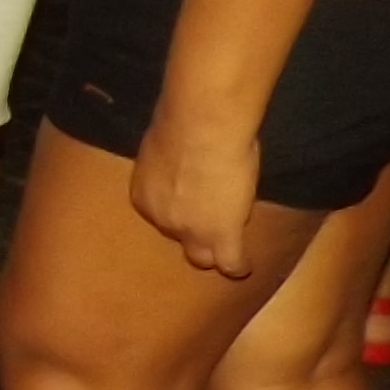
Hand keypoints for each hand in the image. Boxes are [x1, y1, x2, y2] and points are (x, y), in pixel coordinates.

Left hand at [130, 112, 260, 278]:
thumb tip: (181, 160)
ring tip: (226, 257)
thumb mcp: (164, 146)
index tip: (193, 203)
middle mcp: (162, 220)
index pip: (163, 215)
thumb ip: (171, 163)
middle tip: (209, 225)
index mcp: (145, 196)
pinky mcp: (221, 236)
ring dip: (213, 254)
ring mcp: (191, 233)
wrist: (202, 128)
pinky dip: (238, 266)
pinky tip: (245, 267)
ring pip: (201, 257)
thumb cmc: (184, 122)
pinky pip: (230, 263)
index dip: (180, 210)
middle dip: (192, 232)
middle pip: (178, 238)